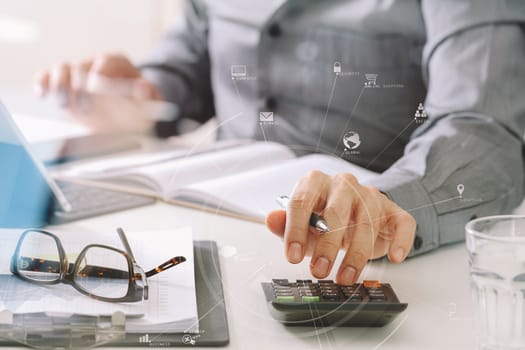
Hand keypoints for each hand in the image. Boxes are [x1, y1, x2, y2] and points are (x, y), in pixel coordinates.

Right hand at [34, 53, 163, 132]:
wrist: (129, 118)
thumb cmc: (141, 107)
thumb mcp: (150, 102)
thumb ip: (148, 95)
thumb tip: (143, 86)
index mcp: (118, 64)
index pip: (106, 62)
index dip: (100, 75)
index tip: (98, 89)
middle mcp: (95, 65)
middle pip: (82, 66)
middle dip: (81, 87)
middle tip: (86, 107)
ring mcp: (78, 75)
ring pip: (62, 69)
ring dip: (59, 85)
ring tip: (63, 105)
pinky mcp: (65, 87)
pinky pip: (48, 78)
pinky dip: (42, 84)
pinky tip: (42, 95)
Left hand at [266, 171, 415, 284]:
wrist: (355, 210)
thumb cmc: (324, 218)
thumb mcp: (302, 222)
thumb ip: (286, 224)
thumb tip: (270, 219)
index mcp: (315, 182)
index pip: (302, 202)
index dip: (296, 231)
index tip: (292, 256)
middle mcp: (343, 184)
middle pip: (336, 213)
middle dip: (327, 246)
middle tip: (319, 270)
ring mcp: (370, 195)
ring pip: (367, 223)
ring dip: (356, 255)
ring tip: (345, 277)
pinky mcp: (393, 210)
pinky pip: (402, 223)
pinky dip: (401, 241)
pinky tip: (395, 257)